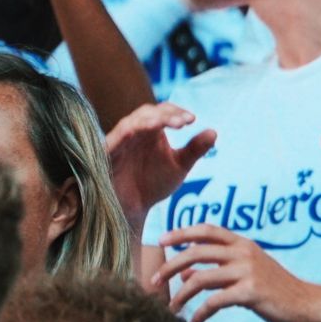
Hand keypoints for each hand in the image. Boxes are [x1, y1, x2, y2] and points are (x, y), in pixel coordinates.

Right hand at [106, 102, 215, 221]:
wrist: (132, 210)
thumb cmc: (152, 184)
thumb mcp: (179, 166)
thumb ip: (195, 149)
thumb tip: (214, 131)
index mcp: (152, 131)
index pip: (163, 111)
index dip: (176, 112)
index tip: (192, 120)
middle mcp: (135, 132)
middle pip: (147, 112)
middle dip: (166, 114)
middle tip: (185, 122)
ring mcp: (119, 142)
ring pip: (130, 122)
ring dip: (148, 120)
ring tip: (165, 123)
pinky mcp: (106, 154)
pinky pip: (114, 139)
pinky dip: (126, 132)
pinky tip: (139, 131)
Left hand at [154, 224, 320, 321]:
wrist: (308, 305)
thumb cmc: (278, 291)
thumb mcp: (249, 273)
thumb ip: (218, 270)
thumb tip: (185, 272)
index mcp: (244, 244)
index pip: (207, 230)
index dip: (181, 232)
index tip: (161, 241)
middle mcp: (244, 253)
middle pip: (195, 252)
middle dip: (169, 266)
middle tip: (154, 282)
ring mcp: (248, 271)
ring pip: (199, 279)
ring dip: (180, 296)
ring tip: (172, 309)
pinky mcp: (251, 292)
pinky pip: (214, 302)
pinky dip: (199, 313)